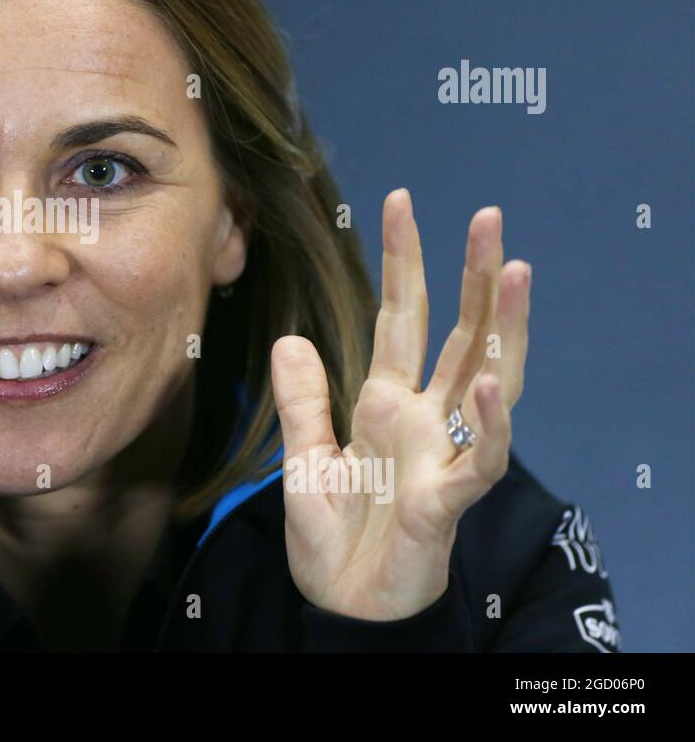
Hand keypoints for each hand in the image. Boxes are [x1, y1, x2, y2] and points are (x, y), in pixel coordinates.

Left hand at [271, 189, 530, 620]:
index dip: (403, 263)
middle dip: (474, 277)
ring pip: (488, 381)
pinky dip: (488, 422)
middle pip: (459, 335)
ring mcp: (442, 454)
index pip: (402, 319)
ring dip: (503, 329)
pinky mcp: (449, 499)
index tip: (401, 203)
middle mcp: (424, 418)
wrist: (341, 602)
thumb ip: (304, 399)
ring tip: (514, 271)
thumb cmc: (331, 535)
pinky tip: (489, 383)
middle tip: (490, 216)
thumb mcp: (304, 458)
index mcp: (387, 402)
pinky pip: (479, 457)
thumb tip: (293, 335)